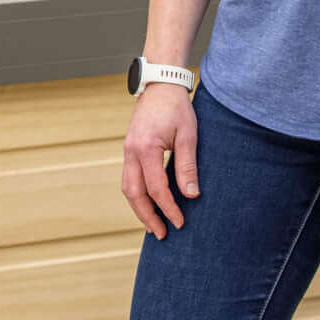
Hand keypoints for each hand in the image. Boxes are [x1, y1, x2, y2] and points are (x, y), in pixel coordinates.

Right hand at [121, 85, 198, 238]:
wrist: (160, 85)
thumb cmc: (176, 108)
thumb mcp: (188, 136)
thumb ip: (187, 166)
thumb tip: (192, 195)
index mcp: (145, 148)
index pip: (156, 188)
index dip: (168, 208)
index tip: (180, 222)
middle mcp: (131, 152)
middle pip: (134, 194)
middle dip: (147, 217)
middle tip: (162, 234)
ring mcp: (127, 151)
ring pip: (128, 188)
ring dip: (139, 209)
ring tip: (154, 225)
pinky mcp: (130, 150)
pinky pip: (129, 179)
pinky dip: (138, 195)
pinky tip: (149, 204)